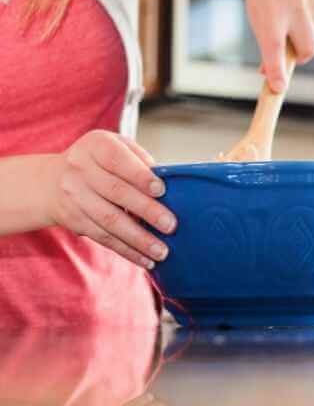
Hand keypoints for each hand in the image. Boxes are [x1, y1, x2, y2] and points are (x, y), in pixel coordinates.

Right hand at [42, 130, 175, 268]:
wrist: (51, 181)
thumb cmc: (99, 162)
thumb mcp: (117, 147)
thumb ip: (141, 160)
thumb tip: (169, 182)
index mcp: (96, 145)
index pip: (118, 160)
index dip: (139, 176)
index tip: (161, 190)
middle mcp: (80, 169)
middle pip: (116, 192)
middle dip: (146, 211)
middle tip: (170, 225)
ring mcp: (74, 196)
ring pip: (109, 220)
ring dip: (138, 239)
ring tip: (162, 251)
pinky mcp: (74, 220)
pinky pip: (103, 238)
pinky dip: (127, 250)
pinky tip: (146, 260)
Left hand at [246, 0, 313, 92]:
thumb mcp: (258, 14)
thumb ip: (266, 44)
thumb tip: (272, 75)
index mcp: (271, 13)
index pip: (274, 48)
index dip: (276, 71)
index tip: (278, 88)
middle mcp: (295, 9)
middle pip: (307, 50)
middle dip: (299, 56)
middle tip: (288, 49)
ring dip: (305, 40)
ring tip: (292, 20)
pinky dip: (313, 28)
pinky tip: (303, 11)